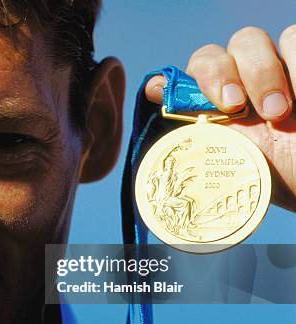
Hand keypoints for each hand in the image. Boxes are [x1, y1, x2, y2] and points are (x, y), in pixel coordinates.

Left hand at [145, 26, 295, 211]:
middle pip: (221, 49)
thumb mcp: (223, 157)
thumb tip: (154, 87)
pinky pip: (294, 37)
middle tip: (237, 107)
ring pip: (253, 40)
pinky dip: (295, 62)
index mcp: (217, 99)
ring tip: (278, 113)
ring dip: (263, 72)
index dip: (203, 74)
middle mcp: (242, 78)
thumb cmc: (265, 174)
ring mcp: (273, 68)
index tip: (218, 103)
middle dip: (224, 74)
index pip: (200, 65)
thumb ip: (191, 125)